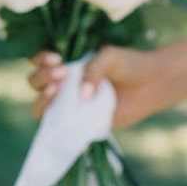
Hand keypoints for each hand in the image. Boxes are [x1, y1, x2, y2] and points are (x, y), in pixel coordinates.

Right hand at [28, 46, 158, 129]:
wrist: (151, 84)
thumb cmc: (128, 65)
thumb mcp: (108, 58)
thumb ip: (92, 70)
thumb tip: (81, 97)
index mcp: (65, 62)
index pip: (38, 60)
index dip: (40, 59)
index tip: (56, 58)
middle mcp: (63, 84)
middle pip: (35, 82)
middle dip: (43, 76)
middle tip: (62, 72)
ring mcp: (69, 105)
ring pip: (40, 106)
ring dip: (43, 98)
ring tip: (57, 90)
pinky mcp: (78, 123)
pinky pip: (59, 127)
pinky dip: (55, 122)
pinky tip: (64, 114)